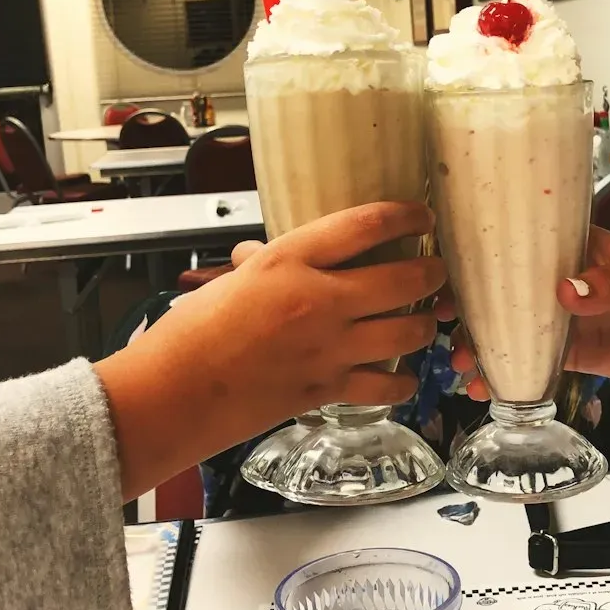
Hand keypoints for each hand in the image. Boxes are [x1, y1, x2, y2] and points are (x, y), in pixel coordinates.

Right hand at [98, 202, 444, 499]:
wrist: (174, 394)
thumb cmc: (190, 334)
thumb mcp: (231, 281)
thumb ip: (261, 264)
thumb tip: (262, 253)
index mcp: (291, 260)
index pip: (367, 225)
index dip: (406, 216)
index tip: (422, 216)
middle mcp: (319, 299)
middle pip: (405, 279)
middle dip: (432, 273)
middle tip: (436, 271)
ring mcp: (329, 347)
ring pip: (408, 331)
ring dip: (424, 325)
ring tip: (424, 320)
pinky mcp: (329, 389)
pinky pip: (388, 385)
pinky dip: (402, 382)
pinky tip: (403, 376)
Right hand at [444, 227, 609, 398]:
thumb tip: (569, 289)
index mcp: (575, 248)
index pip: (522, 243)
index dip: (482, 253)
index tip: (449, 267)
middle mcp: (558, 280)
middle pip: (503, 289)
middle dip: (468, 304)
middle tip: (441, 319)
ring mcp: (559, 319)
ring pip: (508, 328)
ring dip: (479, 343)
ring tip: (458, 361)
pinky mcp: (567, 354)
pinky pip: (529, 363)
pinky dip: (505, 375)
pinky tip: (482, 388)